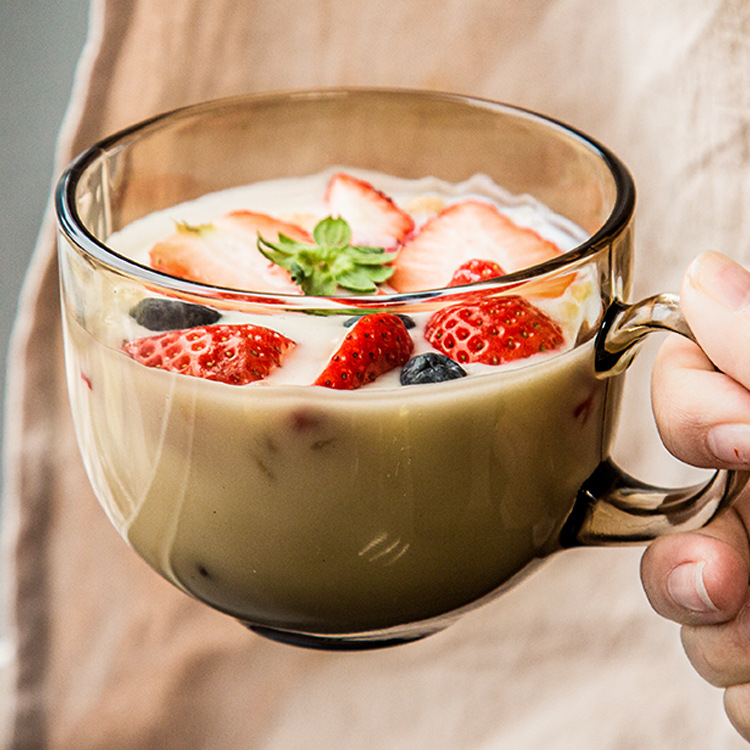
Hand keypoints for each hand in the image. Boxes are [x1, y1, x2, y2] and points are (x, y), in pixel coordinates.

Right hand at [642, 251, 749, 740]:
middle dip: (682, 543)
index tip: (740, 434)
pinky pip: (721, 667)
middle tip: (728, 575)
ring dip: (712, 623)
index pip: (695, 380)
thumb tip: (703, 278)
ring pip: (683, 587)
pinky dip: (747, 687)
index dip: (688, 400)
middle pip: (671, 496)